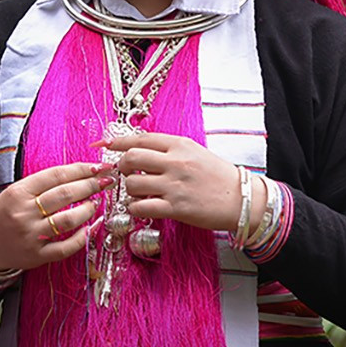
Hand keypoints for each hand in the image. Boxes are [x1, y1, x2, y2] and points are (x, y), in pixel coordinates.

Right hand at [0, 162, 111, 272]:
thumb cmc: (6, 214)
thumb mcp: (17, 192)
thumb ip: (43, 184)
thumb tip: (79, 174)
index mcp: (18, 192)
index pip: (56, 175)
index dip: (81, 169)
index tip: (99, 167)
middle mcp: (24, 213)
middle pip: (65, 195)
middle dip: (91, 185)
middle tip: (107, 181)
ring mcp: (31, 235)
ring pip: (68, 220)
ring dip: (88, 209)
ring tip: (96, 203)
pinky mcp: (37, 255)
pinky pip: (66, 247)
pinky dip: (82, 237)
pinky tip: (90, 228)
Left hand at [104, 132, 242, 231]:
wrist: (241, 199)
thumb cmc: (219, 177)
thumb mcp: (196, 153)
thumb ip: (170, 150)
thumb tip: (140, 150)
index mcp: (180, 145)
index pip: (140, 138)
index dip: (117, 142)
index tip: (103, 145)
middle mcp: (176, 162)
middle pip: (131, 158)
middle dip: (122, 166)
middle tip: (126, 172)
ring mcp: (174, 186)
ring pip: (132, 183)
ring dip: (129, 189)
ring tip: (139, 192)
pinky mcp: (175, 208)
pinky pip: (140, 206)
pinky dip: (135, 207)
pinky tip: (143, 206)